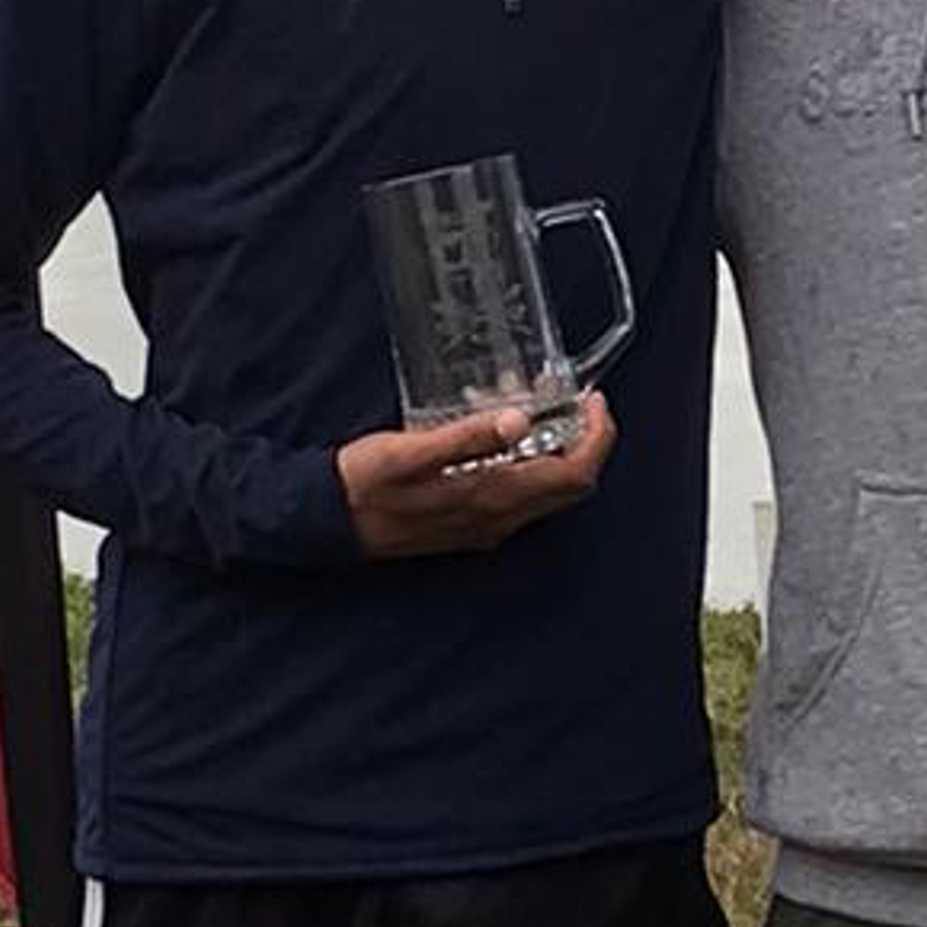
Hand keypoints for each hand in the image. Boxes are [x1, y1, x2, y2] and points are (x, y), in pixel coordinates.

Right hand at [337, 392, 616, 558]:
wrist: (330, 522)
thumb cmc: (364, 484)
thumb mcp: (411, 451)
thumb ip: (467, 437)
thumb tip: (519, 420)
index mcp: (491, 498)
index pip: (574, 475)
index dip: (597, 437)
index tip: (594, 401)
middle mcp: (498, 519)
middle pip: (571, 487)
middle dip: (585, 441)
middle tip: (577, 401)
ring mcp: (487, 525)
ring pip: (547, 491)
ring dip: (555, 449)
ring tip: (535, 406)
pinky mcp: (471, 524)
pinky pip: (520, 496)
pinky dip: (528, 462)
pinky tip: (502, 434)